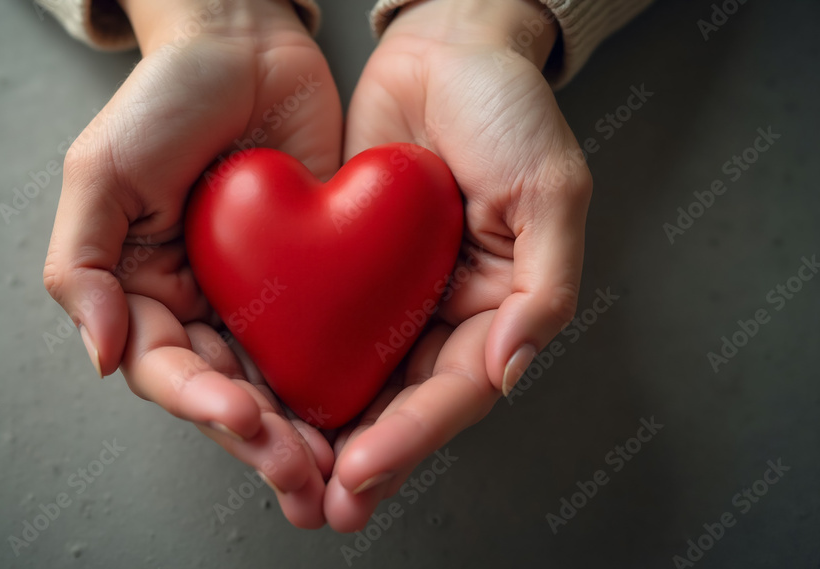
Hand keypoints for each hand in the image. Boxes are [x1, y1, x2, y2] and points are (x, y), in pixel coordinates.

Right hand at [42, 0, 341, 527]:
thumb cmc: (164, 99)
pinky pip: (331, 335)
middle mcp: (204, 305)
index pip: (170, 369)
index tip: (243, 418)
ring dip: (306, 432)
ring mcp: (263, 294)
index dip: (202, 403)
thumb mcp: (100, 172)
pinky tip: (370, 410)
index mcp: (146, 292)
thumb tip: (99, 355)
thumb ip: (80, 266)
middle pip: (231, 392)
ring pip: (283, 381)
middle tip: (300, 476)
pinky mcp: (318, 274)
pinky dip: (346, 378)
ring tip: (334, 472)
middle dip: (263, 441)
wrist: (245, 42)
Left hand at [325, 0, 592, 530]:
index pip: (458, 388)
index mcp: (501, 303)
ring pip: (362, 378)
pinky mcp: (350, 265)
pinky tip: (269, 400)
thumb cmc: (507, 107)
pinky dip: (301, 367)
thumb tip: (511, 371)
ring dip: (329, 432)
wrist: (444, 46)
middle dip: (367, 458)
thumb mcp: (550, 187)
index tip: (364, 471)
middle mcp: (447, 310)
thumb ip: (545, 284)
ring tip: (292, 478)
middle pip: (406, 401)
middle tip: (324, 504)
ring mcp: (396, 292)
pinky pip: (325, 325)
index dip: (414, 436)